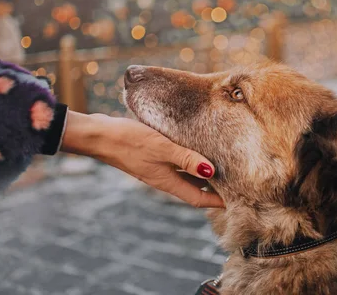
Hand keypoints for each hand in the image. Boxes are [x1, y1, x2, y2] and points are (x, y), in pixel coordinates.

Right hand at [61, 111, 223, 207]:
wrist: (99, 135)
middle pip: (195, 187)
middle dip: (215, 186)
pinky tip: (197, 145)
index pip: (198, 199)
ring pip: (186, 174)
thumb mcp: (162, 148)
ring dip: (203, 170)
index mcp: (167, 182)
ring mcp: (158, 168)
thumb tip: (211, 171)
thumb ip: (186, 159)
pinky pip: (177, 161)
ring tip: (224, 161)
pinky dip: (190, 158)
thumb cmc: (129, 142)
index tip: (237, 199)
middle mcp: (164, 178)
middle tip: (236, 178)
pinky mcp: (152, 156)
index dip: (218, 202)